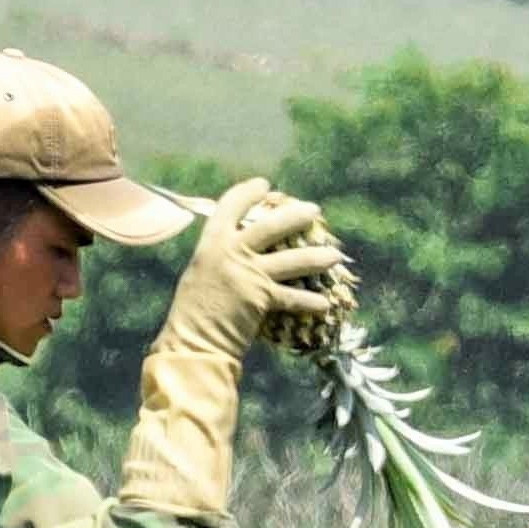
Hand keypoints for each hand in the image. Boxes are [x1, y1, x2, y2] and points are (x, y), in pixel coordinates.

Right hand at [154, 176, 348, 359]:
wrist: (193, 341)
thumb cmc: (192, 310)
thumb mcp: (201, 270)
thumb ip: (221, 254)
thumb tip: (241, 243)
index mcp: (211, 241)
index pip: (231, 205)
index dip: (249, 192)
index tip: (265, 186)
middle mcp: (231, 252)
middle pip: (270, 226)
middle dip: (295, 216)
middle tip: (314, 210)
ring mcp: (249, 274)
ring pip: (292, 261)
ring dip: (316, 257)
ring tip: (335, 255)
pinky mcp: (263, 298)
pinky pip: (294, 297)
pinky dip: (310, 302)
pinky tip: (325, 303)